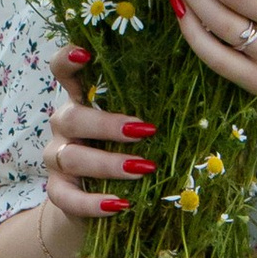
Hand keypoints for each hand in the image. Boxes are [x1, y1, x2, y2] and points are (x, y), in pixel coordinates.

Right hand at [40, 42, 158, 241]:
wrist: (97, 203)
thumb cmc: (126, 151)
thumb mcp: (135, 126)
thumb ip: (147, 108)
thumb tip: (198, 90)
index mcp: (81, 100)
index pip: (62, 70)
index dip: (68, 58)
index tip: (87, 52)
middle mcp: (64, 125)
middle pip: (70, 117)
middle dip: (107, 124)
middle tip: (145, 131)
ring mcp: (57, 158)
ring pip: (71, 157)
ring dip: (108, 163)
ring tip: (143, 169)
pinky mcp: (58, 191)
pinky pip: (66, 196)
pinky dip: (92, 202)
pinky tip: (120, 204)